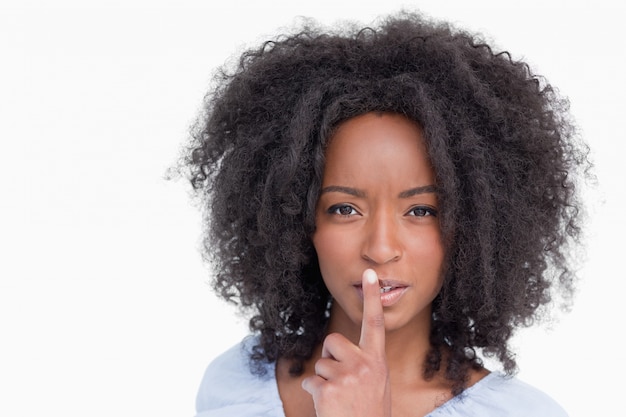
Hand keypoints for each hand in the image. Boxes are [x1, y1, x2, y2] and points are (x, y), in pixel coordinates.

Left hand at [302, 269, 390, 416]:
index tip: (369, 274)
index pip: (375, 323)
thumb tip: (342, 351)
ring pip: (321, 363)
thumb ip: (366, 364)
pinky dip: (315, 393)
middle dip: (331, 356)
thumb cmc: (368, 412)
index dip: (372, 298)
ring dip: (324, 380)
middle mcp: (364, 364)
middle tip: (341, 380)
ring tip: (339, 398)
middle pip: (333, 340)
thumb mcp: (377, 384)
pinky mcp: (328, 388)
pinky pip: (311, 380)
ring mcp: (346, 376)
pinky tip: (328, 406)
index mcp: (377, 361)